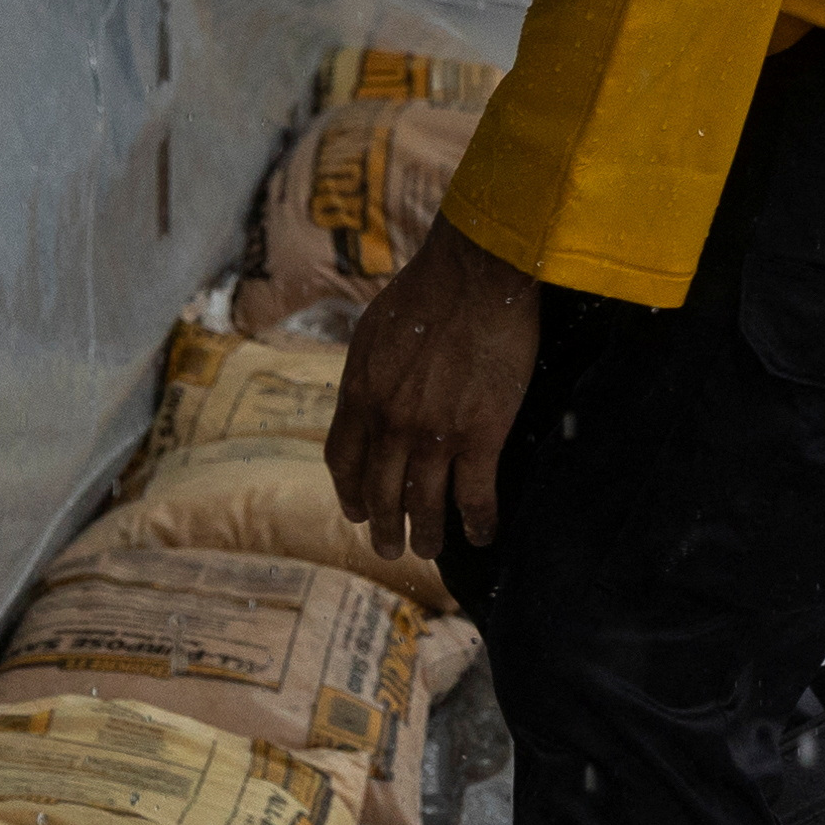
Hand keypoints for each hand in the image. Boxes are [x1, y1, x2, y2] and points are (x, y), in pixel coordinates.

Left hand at [327, 215, 542, 565]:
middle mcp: (390, 422)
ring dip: (426, 535)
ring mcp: (434, 433)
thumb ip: (368, 371)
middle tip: (391, 549)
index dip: (349, 493)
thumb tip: (368, 392)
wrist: (476, 273)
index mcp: (360, 393)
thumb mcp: (374, 330)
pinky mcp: (480, 434)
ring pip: (424, 504)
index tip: (356, 512)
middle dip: (384, 528)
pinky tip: (481, 535)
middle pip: (380, 492)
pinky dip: (477, 522)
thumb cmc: (429, 289)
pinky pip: (474, 495)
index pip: (343, 459)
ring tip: (429, 551)